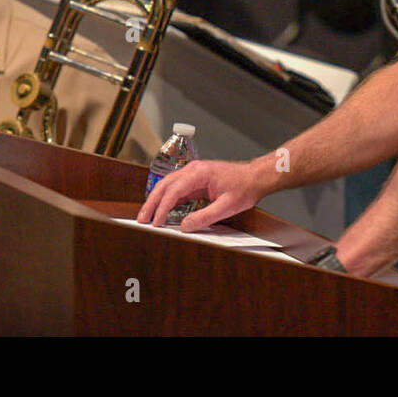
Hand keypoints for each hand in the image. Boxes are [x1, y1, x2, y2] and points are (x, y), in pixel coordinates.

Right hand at [136, 159, 264, 232]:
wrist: (255, 177)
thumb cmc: (244, 188)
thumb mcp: (227, 206)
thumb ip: (205, 217)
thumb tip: (184, 227)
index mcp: (199, 173)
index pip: (173, 191)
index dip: (162, 208)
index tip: (156, 224)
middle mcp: (193, 169)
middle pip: (165, 185)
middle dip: (151, 203)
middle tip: (141, 220)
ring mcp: (193, 173)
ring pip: (168, 185)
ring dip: (156, 200)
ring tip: (147, 217)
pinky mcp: (196, 179)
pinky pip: (177, 189)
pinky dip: (167, 200)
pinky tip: (162, 211)